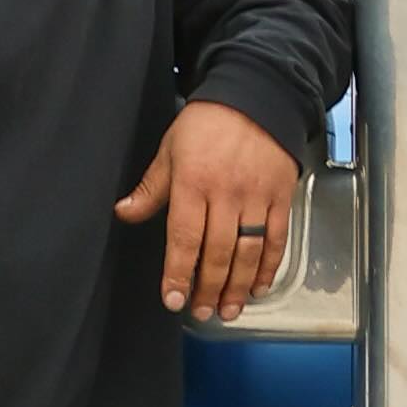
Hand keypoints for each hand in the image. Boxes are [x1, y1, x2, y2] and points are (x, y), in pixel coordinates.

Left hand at [118, 99, 300, 319]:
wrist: (257, 94)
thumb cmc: (208, 122)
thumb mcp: (170, 149)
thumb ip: (151, 187)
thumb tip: (124, 212)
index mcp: (193, 182)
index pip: (184, 237)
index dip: (178, 273)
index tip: (173, 299)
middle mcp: (226, 193)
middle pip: (217, 252)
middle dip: (208, 288)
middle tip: (203, 313)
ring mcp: (257, 196)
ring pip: (248, 251)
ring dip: (237, 286)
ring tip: (229, 310)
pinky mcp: (282, 196)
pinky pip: (276, 239)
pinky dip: (268, 266)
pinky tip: (258, 286)